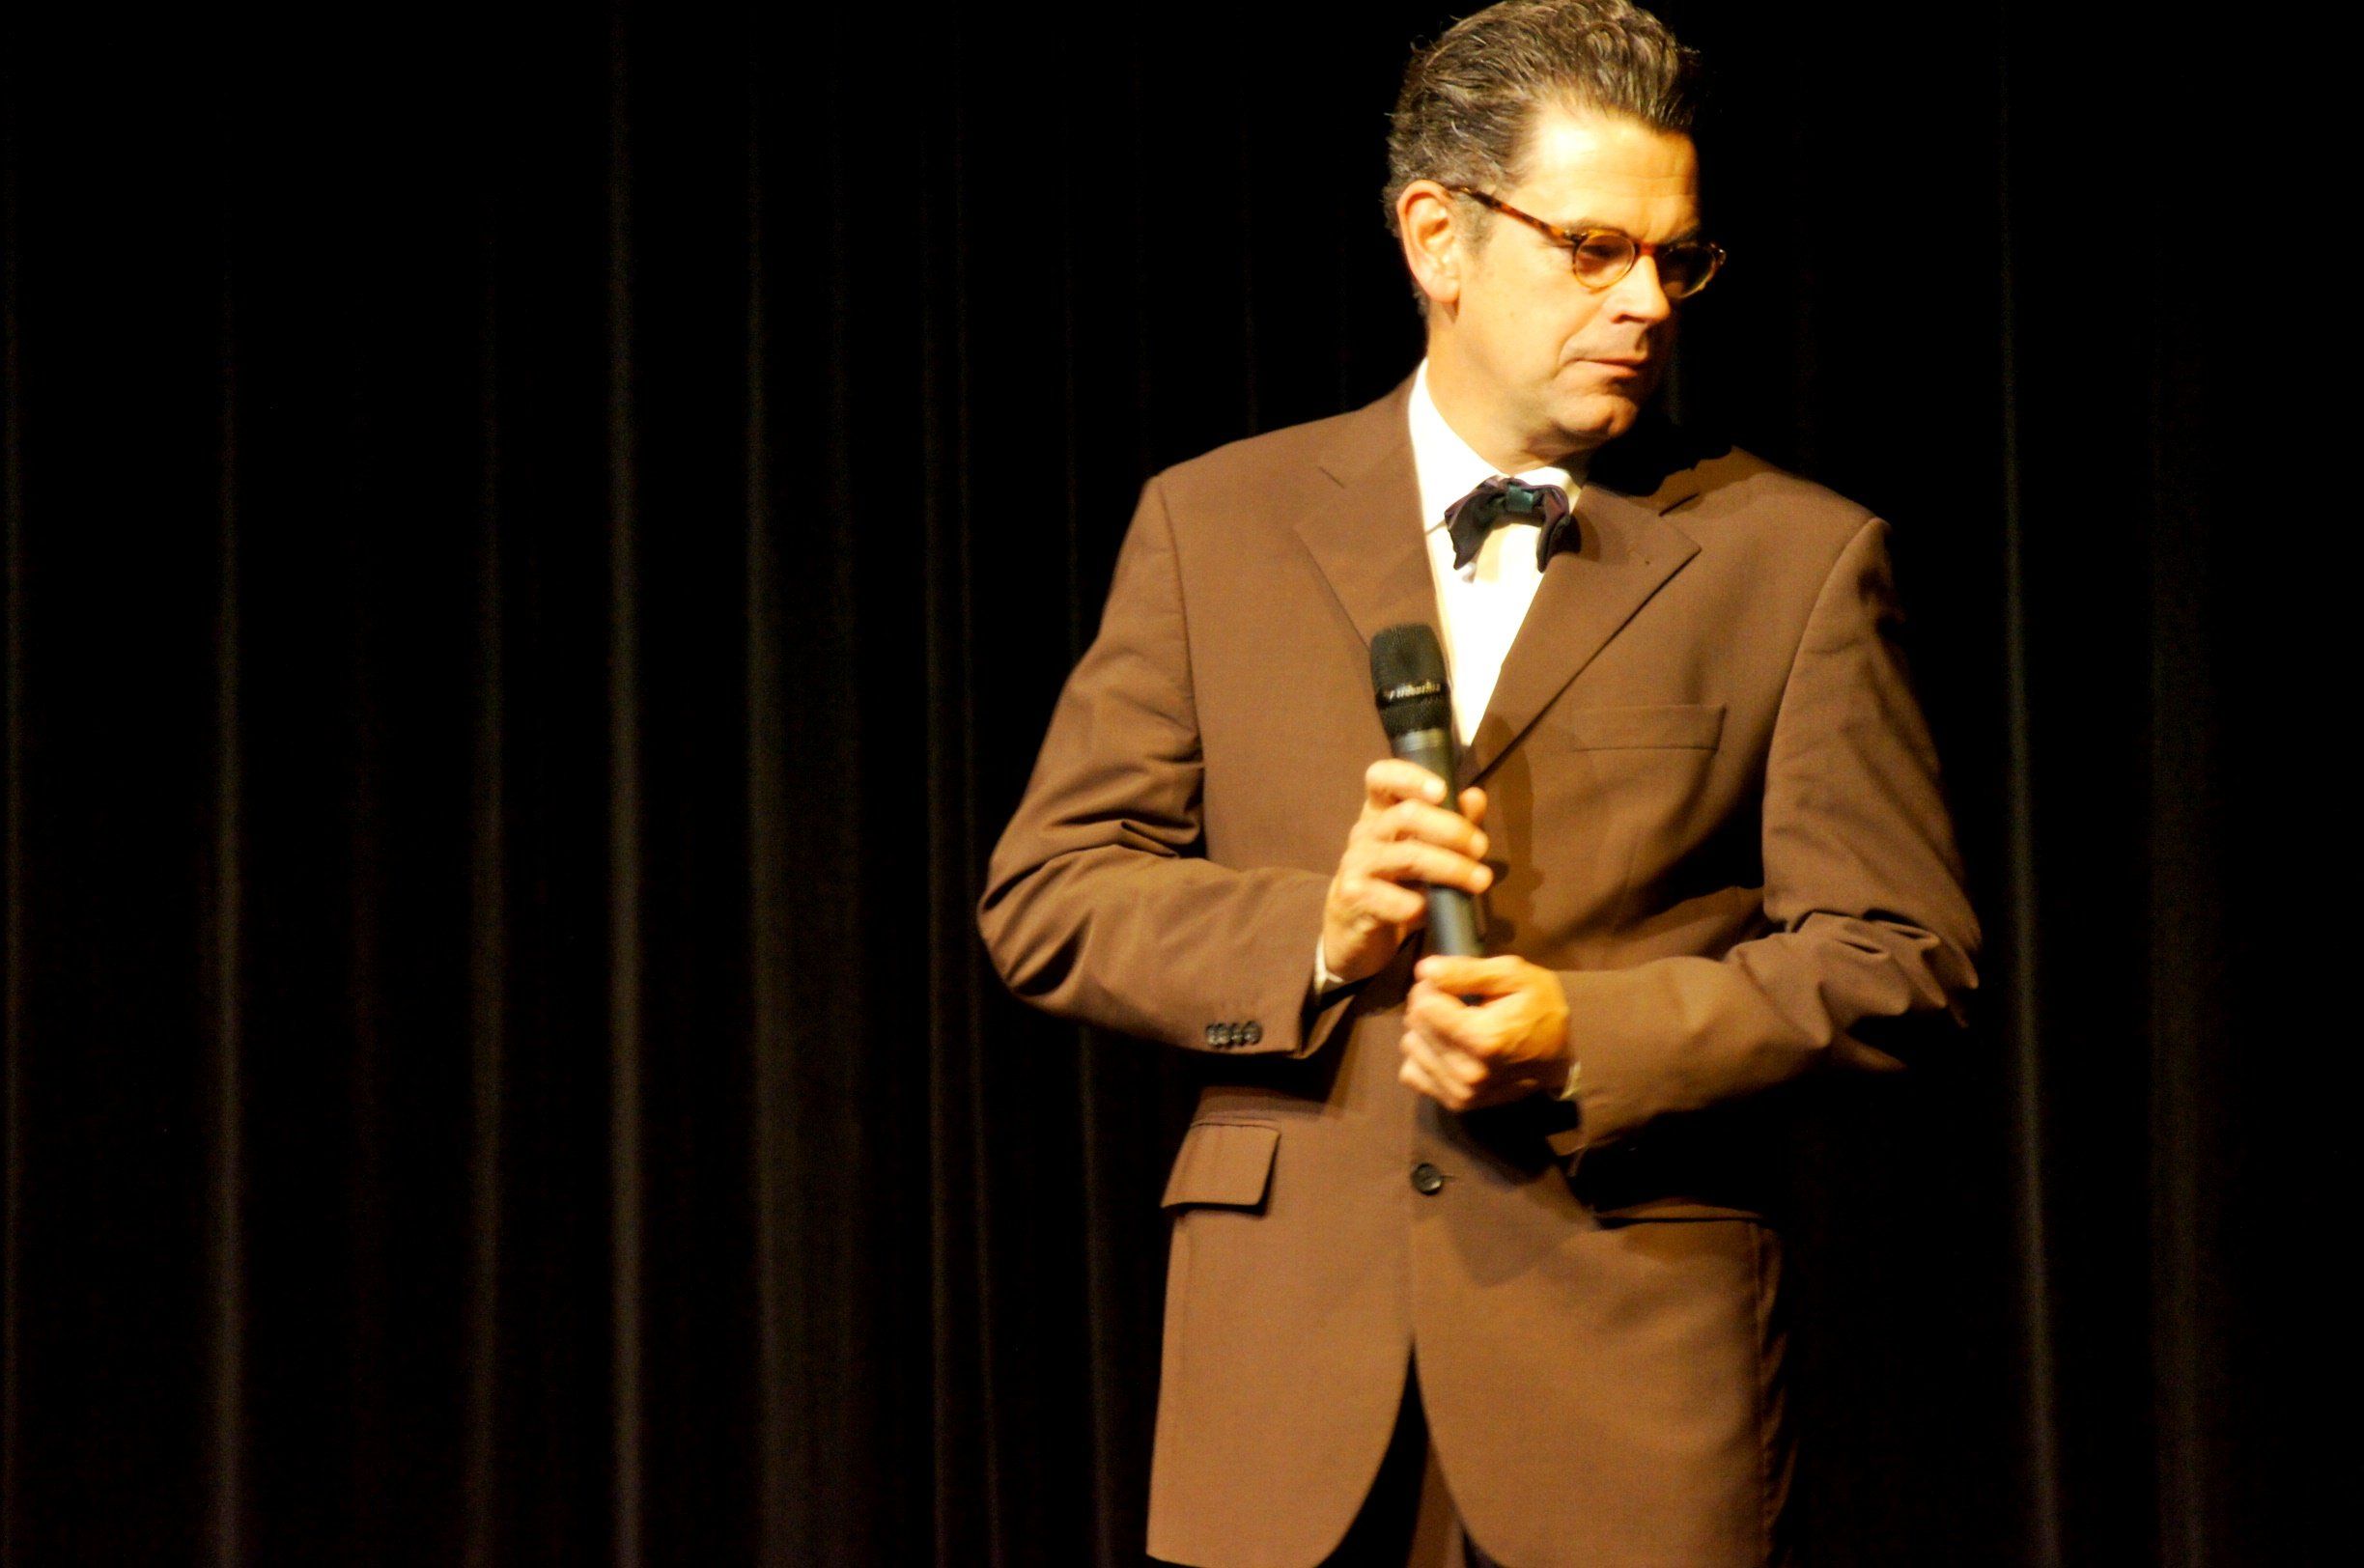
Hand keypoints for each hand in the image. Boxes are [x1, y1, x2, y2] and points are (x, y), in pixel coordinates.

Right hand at [1319, 760, 1491, 986]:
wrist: (1353, 931)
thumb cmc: (1394, 883)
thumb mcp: (1422, 851)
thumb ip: (1451, 823)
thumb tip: (1475, 798)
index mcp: (1378, 812)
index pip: (1381, 777)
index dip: (1411, 777)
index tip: (1442, 792)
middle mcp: (1364, 833)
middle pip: (1407, 815)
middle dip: (1453, 829)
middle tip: (1481, 847)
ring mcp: (1355, 864)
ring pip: (1409, 857)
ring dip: (1453, 868)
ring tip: (1480, 880)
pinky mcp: (1354, 898)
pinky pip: (1402, 901)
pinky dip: (1428, 907)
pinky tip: (1437, 911)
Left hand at [1399, 954, 1572, 1111]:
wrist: (1559, 1057)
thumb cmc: (1540, 1009)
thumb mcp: (1514, 976)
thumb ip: (1467, 971)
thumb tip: (1423, 970)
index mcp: (1484, 1039)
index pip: (1423, 1005)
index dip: (1431, 986)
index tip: (1449, 982)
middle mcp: (1468, 1072)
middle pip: (1414, 1025)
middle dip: (1426, 1005)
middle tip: (1453, 1000)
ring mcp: (1461, 1093)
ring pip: (1410, 1048)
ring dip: (1424, 1031)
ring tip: (1453, 1023)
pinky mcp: (1455, 1104)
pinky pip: (1412, 1073)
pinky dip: (1424, 1056)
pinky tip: (1447, 1046)